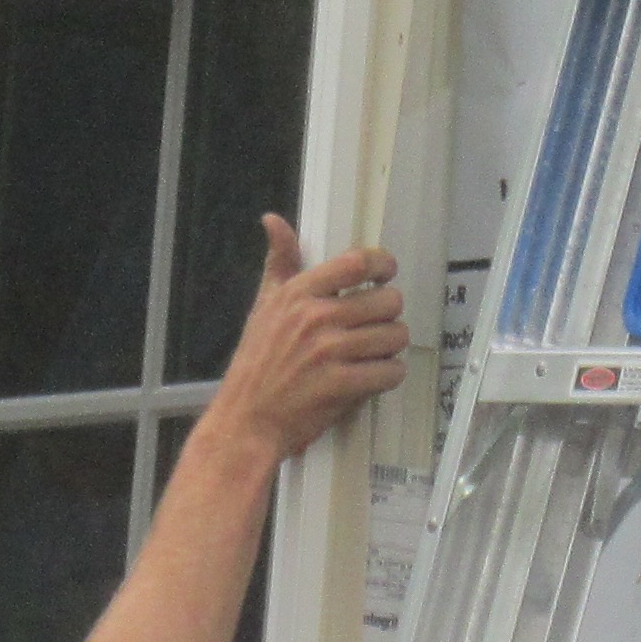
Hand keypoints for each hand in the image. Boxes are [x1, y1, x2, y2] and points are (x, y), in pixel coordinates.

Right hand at [206, 216, 405, 459]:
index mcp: (298, 294)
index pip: (357, 263)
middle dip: (388, 315)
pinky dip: (388, 376)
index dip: (382, 265)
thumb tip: (273, 221)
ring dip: (390, 347)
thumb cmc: (256, 366)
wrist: (247, 420)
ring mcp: (328, 352)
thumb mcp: (263, 306)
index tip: (385, 274)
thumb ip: (279, 263)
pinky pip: (389, 371)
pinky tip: (374, 376)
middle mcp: (315, 318)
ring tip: (375, 353)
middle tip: (377, 325)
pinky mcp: (340, 384)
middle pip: (386, 301)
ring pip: (393, 336)